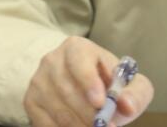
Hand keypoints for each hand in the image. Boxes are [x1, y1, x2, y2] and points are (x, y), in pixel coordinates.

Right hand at [24, 36, 154, 126]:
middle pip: (67, 90)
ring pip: (57, 109)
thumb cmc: (111, 84)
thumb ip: (135, 93)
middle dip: (89, 115)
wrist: (87, 88)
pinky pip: (43, 122)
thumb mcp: (132, 84)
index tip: (100, 102)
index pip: (78, 60)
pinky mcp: (31, 100)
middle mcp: (52, 60)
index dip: (87, 81)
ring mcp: (38, 80)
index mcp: (77, 48)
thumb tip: (126, 106)